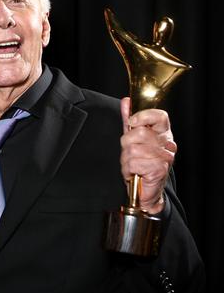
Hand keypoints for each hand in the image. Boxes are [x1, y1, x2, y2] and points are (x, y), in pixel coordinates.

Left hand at [119, 97, 176, 213]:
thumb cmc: (140, 164)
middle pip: (139, 133)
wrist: (145, 191)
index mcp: (163, 133)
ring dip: (126, 159)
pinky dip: (128, 169)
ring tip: (132, 164)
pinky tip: (134, 173)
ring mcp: (164, 157)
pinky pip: (134, 163)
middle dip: (127, 143)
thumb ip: (129, 120)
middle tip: (130, 153)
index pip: (159, 116)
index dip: (143, 116)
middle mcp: (167, 144)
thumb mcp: (133, 139)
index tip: (132, 121)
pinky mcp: (159, 170)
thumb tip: (126, 101)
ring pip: (133, 149)